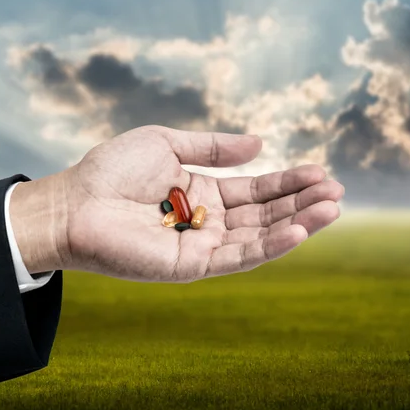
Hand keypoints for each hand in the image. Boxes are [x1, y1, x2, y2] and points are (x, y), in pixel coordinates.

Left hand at [12, 125, 343, 282]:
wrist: (73, 202)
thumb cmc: (112, 170)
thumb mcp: (168, 143)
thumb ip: (214, 147)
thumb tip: (261, 143)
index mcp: (202, 192)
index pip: (256, 189)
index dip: (288, 181)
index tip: (320, 171)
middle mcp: (207, 221)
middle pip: (264, 213)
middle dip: (301, 201)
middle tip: (336, 189)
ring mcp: (201, 246)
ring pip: (259, 236)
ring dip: (297, 222)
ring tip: (331, 207)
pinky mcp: (191, 267)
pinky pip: (238, 256)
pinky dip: (271, 244)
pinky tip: (299, 230)